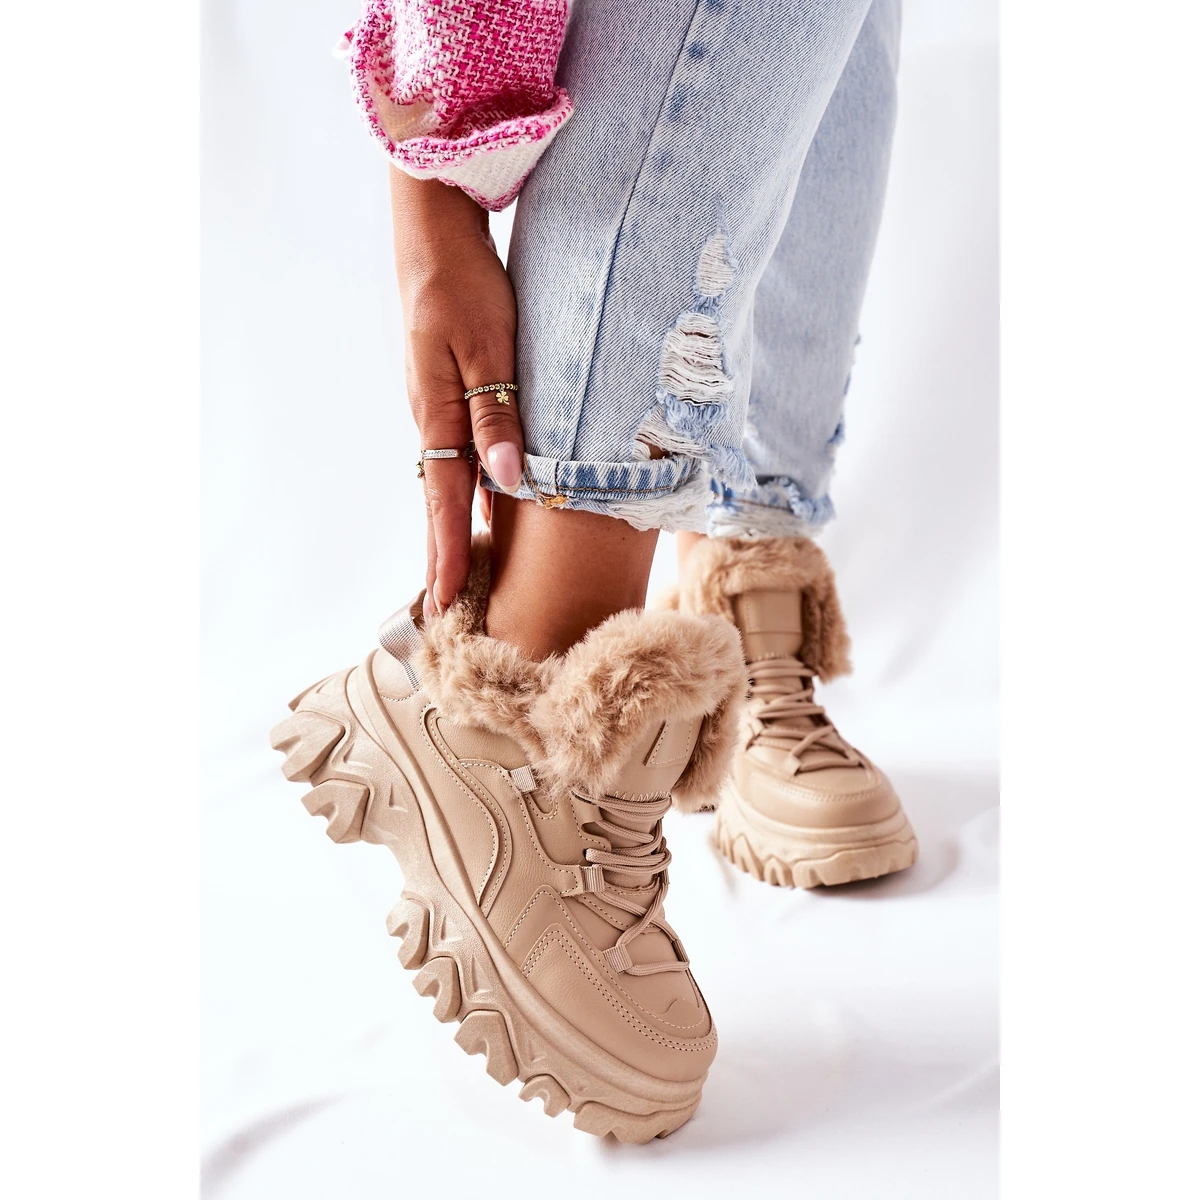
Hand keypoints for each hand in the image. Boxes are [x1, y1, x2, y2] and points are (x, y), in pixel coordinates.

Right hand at [389, 169, 525, 617]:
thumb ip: (499, 418)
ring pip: (450, 481)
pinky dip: (470, 489)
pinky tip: (489, 506)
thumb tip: (509, 483)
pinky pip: (459, 454)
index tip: (446, 602)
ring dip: (457, 527)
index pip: (446, 502)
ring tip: (464, 573)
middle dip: (444, 554)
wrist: (435, 232)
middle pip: (441, 502)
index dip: (448, 554)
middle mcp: (432, 419)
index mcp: (438, 414)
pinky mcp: (448, 391)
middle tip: (445, 607)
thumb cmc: (465, 283)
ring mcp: (436, 406)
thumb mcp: (490, 349)